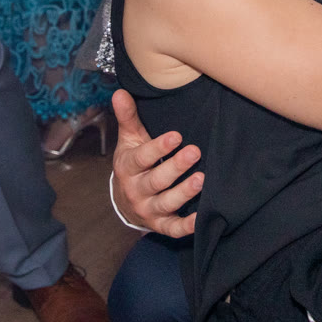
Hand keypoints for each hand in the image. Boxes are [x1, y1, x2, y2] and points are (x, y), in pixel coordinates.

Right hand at [112, 90, 201, 236]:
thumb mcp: (129, 140)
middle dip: (175, 167)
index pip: (141, 158)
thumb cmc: (133, 163)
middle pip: (156, 181)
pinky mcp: (160, 225)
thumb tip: (121, 92)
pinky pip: (173, 229)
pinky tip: (200, 217)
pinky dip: (186, 226)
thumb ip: (128, 117)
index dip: (158, 148)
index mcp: (128, 167)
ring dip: (183, 192)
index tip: (176, 136)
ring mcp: (148, 209)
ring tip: (201, 179)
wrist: (126, 200)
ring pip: (166, 203)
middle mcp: (136, 190)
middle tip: (195, 152)